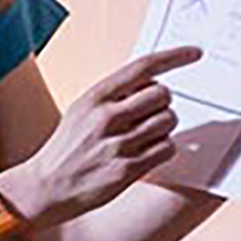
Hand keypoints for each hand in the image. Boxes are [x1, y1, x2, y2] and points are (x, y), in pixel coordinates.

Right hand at [12, 44, 200, 224]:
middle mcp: (106, 117)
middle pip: (163, 94)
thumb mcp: (82, 111)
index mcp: (95, 97)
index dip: (174, 57)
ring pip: (168, 121)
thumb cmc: (67, 148)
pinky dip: (163, 149)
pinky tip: (146, 153)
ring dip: (164, 128)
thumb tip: (152, 83)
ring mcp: (118, 144)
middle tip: (150, 115)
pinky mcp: (128, 169)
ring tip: (144, 137)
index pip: (142, 67)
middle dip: (163, 103)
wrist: (46, 187)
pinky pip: (167, 148)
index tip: (194, 53)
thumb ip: (114, 96)